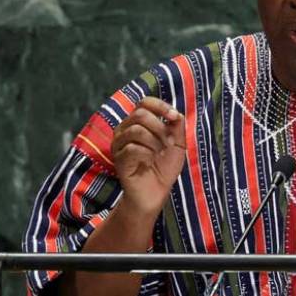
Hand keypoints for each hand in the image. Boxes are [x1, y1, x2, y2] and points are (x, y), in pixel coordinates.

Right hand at [111, 97, 185, 215]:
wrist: (155, 193)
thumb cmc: (165, 167)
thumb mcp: (177, 144)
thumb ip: (177, 127)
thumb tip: (176, 113)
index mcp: (139, 122)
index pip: (145, 102)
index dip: (161, 106)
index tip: (174, 117)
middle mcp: (125, 129)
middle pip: (140, 114)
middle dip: (160, 128)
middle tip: (170, 143)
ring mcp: (119, 144)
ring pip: (136, 130)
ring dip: (155, 142)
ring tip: (161, 153)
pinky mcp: (118, 158)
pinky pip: (131, 148)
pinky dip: (146, 153)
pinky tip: (150, 161)